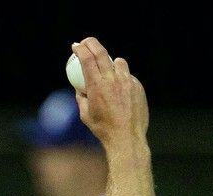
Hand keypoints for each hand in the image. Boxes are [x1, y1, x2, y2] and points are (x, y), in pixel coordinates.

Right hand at [69, 36, 148, 151]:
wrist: (126, 137)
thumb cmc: (103, 128)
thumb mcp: (85, 114)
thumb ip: (81, 98)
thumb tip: (80, 88)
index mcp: (97, 86)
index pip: (87, 60)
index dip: (80, 49)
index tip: (76, 46)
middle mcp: (112, 80)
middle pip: (101, 53)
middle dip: (91, 43)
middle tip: (86, 42)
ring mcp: (127, 81)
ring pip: (118, 62)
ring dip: (110, 63)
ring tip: (107, 71)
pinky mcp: (137, 86)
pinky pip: (127, 76)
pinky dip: (121, 79)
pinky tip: (119, 92)